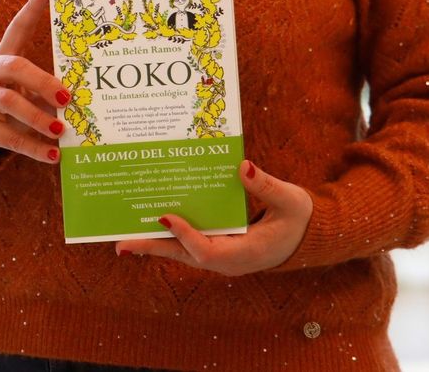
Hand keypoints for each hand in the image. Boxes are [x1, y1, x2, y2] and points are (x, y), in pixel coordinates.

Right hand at [0, 0, 70, 165]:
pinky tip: (53, 155)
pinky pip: (7, 136)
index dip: (31, 9)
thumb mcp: (20, 94)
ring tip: (60, 130)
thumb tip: (84, 96)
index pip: (15, 29)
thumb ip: (43, 90)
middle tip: (68, 97)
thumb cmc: (2, 110)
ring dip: (38, 117)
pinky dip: (33, 147)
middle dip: (43, 80)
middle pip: (13, 66)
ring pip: (7, 101)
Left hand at [114, 160, 311, 274]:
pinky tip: (151, 224)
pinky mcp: (220, 247)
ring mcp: (222, 256)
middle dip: (153, 247)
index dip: (186, 235)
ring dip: (155, 244)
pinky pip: (189, 244)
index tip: (165, 217)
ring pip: (183, 253)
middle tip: (120, 244)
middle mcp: (228, 261)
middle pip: (184, 256)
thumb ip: (266, 186)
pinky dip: (170, 236)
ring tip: (123, 239)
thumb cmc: (300, 219)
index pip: (207, 251)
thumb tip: (242, 167)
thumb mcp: (290, 200)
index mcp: (246, 254)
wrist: (307, 236)